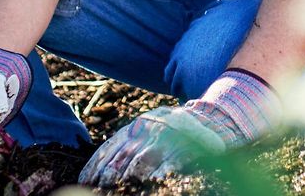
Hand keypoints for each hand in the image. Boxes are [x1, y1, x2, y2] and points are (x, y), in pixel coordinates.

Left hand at [79, 68, 275, 186]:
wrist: (220, 116)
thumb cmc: (182, 131)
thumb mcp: (154, 130)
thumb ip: (134, 144)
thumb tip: (104, 168)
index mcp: (140, 124)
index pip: (111, 145)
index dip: (96, 165)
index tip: (85, 181)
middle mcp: (152, 127)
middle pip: (122, 155)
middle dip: (108, 176)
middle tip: (99, 190)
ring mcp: (171, 135)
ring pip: (142, 160)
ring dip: (127, 179)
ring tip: (118, 192)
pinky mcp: (189, 145)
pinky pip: (170, 162)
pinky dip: (158, 175)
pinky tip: (150, 185)